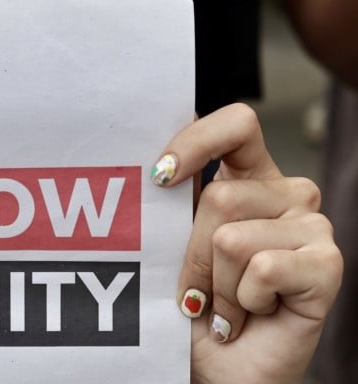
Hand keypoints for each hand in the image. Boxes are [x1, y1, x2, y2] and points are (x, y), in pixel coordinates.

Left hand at [152, 104, 341, 383]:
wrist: (216, 368)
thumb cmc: (193, 304)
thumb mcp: (171, 242)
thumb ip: (173, 195)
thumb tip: (155, 153)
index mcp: (248, 175)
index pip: (237, 124)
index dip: (197, 140)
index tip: (159, 176)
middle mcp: (286, 193)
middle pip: (221, 194)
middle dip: (192, 253)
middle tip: (198, 288)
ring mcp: (312, 227)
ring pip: (233, 236)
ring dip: (216, 284)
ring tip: (227, 305)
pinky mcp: (327, 265)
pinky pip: (262, 268)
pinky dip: (242, 300)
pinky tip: (253, 313)